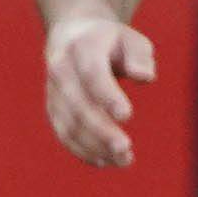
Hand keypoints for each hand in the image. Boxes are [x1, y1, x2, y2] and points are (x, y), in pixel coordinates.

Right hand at [47, 12, 153, 168]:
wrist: (71, 36)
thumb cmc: (111, 41)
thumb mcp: (131, 39)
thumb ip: (139, 56)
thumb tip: (144, 77)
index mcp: (82, 48)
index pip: (92, 75)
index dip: (107, 96)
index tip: (126, 116)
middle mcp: (61, 70)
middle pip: (78, 105)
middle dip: (100, 131)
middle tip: (125, 150)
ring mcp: (53, 91)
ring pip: (69, 124)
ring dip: (94, 146)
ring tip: (123, 160)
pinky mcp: (52, 108)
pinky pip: (63, 133)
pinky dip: (82, 150)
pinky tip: (104, 161)